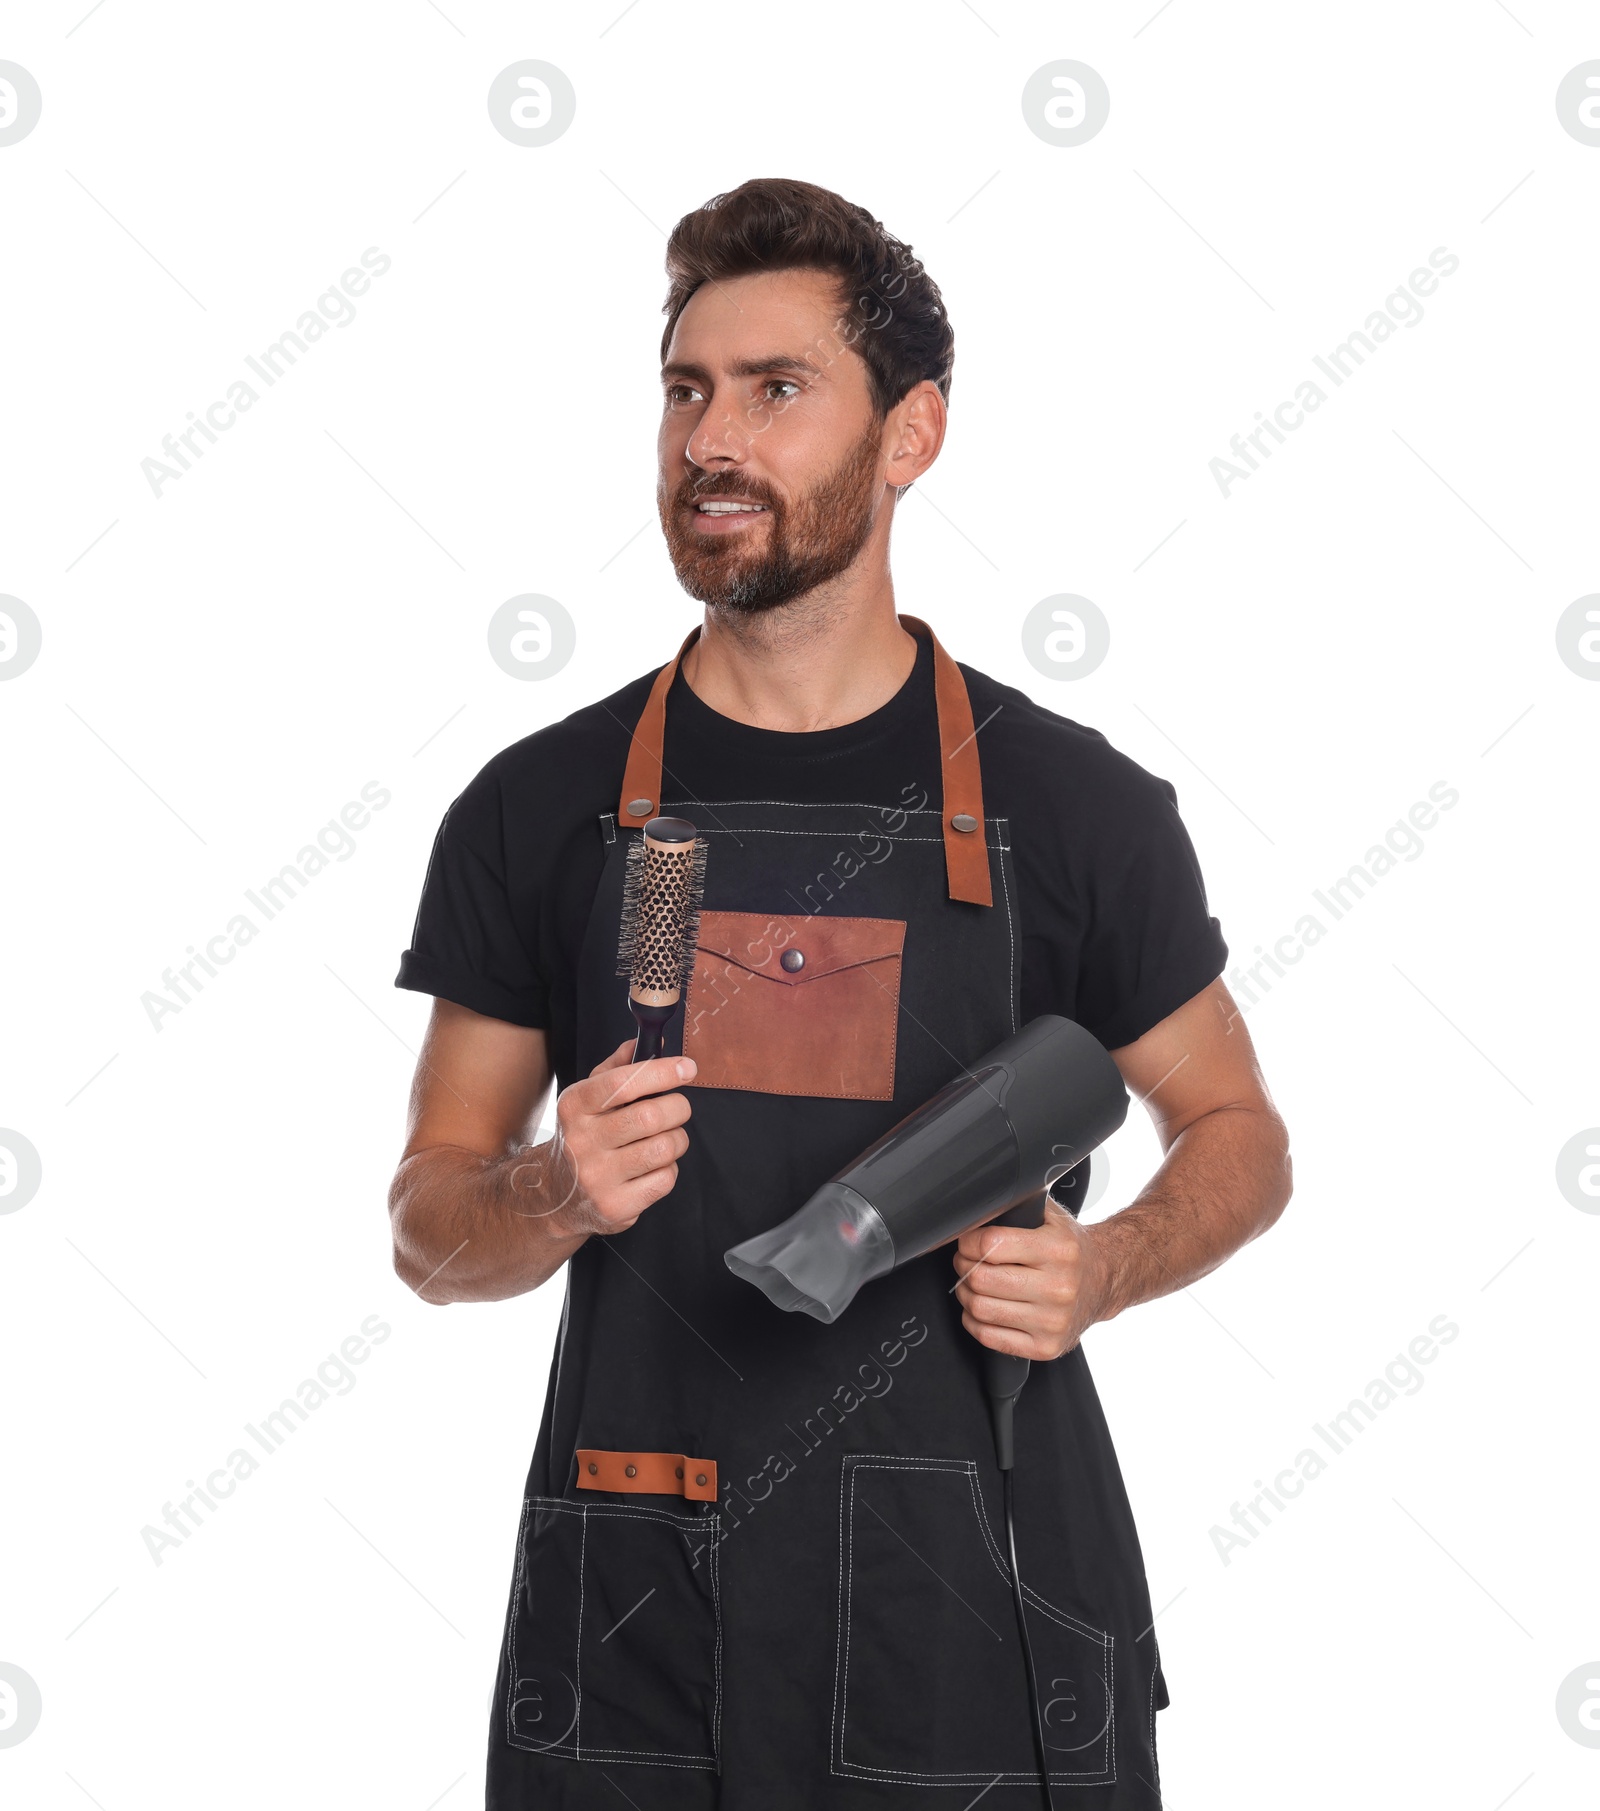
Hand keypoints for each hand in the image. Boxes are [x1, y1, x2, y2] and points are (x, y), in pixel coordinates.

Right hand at [527, 1040, 694, 1237]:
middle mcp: (582, 1141)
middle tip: (678, 1108)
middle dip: (678, 1107)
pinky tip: (652, 1167)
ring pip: (664, 1148)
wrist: (555, 1195)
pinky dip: (669, 1169)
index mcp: (575, 1106)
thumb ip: (619, 1067)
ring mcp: (597, 1177)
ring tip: (664, 1139)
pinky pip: (665, 1179)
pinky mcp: (615, 1206)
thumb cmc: (583, 1136)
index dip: (661, 1072)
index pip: (622, 1083)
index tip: (687, 1068)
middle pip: (651, 1116)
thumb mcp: (588, 1098)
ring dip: (677, 1139)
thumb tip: (653, 1043)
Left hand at [952, 1202, 1109, 1361]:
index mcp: (1059, 1250)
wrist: (1103, 1281)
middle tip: (966, 1261)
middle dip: (963, 1266)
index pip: (991, 1245)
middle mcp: (1059, 1288)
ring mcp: (1053, 1321)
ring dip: (966, 1294)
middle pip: (982, 1279)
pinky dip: (974, 1321)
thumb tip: (978, 1208)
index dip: (968, 1241)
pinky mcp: (1046, 1346)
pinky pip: (989, 1337)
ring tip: (973, 1283)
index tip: (967, 1241)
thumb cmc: (1069, 1249)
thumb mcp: (1051, 1217)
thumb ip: (1018, 1208)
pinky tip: (984, 1307)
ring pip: (980, 1309)